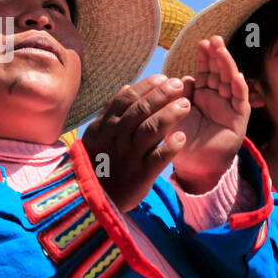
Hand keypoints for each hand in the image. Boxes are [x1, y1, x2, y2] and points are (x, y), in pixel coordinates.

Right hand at [81, 74, 192, 211]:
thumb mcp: (98, 134)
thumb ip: (113, 111)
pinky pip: (157, 159)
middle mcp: (117, 138)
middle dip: (161, 95)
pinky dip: (170, 148)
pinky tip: (182, 137)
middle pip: (140, 111)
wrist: (92, 199)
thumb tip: (127, 86)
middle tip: (179, 85)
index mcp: (106, 126)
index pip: (127, 99)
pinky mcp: (140, 175)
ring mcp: (129, 156)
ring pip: (149, 131)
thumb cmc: (99, 162)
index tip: (164, 78)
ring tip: (186, 105)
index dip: (146, 87)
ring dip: (169, 115)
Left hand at [171, 36, 249, 193]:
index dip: (204, 59)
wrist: (192, 167)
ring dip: (227, 65)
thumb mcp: (173, 114)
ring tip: (222, 50)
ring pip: (230, 81)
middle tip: (214, 39)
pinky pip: (240, 100)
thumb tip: (179, 78)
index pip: (204, 72)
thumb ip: (175, 96)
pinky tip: (236, 75)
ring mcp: (228, 107)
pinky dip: (239, 87)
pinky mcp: (238, 119)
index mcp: (200, 96)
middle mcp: (216, 99)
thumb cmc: (181, 142)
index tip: (201, 43)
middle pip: (218, 73)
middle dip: (217, 56)